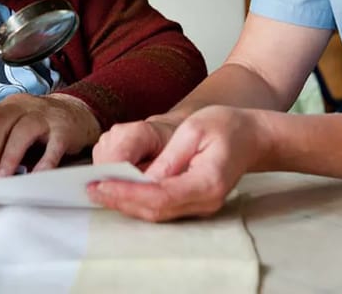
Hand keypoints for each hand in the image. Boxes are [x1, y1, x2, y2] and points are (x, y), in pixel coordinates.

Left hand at [0, 92, 100, 175]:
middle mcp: (26, 106)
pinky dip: (44, 161)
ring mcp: (47, 116)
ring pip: (24, 130)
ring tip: (3, 177)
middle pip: (2, 123)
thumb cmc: (41, 125)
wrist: (78, 115)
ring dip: (10, 155)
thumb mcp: (13, 127)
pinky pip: (54, 145)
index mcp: (10, 106)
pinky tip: (35, 175)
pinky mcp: (65, 130)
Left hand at [87, 106, 262, 221]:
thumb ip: (169, 156)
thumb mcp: (195, 129)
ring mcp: (200, 207)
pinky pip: (161, 208)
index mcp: (207, 182)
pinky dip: (136, 202)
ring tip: (97, 190)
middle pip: (155, 211)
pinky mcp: (192, 204)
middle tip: (91, 188)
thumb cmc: (226, 126)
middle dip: (120, 201)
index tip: (101, 184)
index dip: (127, 192)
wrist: (251, 137)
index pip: (160, 196)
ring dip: (125, 203)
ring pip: (156, 214)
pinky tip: (117, 190)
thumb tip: (141, 177)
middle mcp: (204, 202)